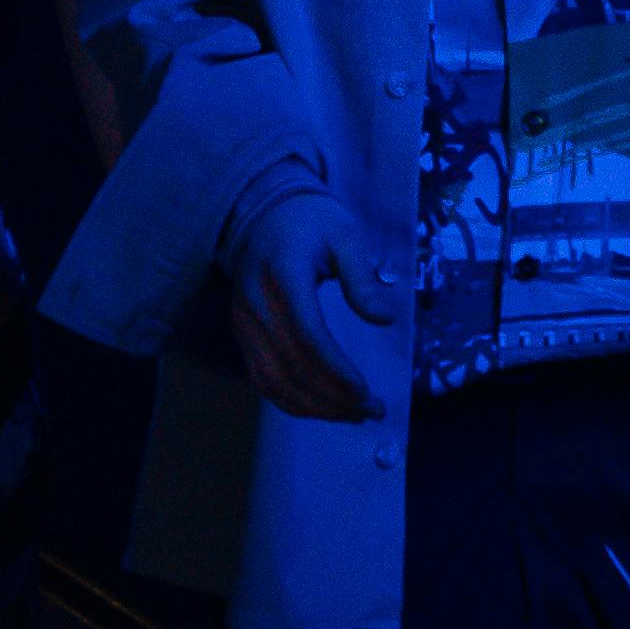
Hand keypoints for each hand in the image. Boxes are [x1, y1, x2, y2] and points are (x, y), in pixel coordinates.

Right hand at [224, 185, 393, 422]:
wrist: (263, 213)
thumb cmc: (310, 222)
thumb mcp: (345, 234)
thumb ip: (362, 276)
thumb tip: (385, 318)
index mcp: (283, 276)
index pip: (308, 336)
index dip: (337, 372)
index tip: (368, 393)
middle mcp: (256, 305)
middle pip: (293, 367)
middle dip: (334, 398)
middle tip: (373, 411)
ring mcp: (244, 323)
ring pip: (275, 381)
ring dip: (316, 407)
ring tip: (355, 415)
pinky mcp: (243, 335)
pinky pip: (263, 379)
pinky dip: (292, 402)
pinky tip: (324, 408)